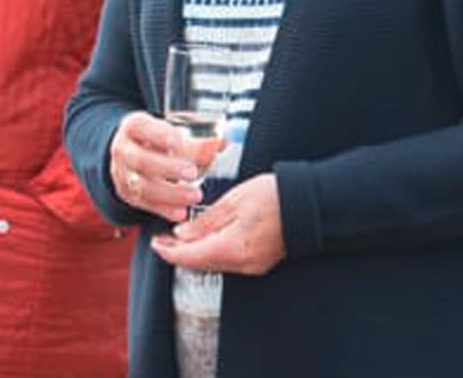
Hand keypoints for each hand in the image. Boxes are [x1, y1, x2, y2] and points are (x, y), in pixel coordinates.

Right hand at [108, 110, 222, 222]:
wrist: (134, 152)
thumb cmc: (158, 140)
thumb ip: (198, 140)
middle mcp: (123, 149)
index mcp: (134, 126)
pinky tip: (181, 212)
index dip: (158, 134)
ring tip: (194, 195)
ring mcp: (122, 173)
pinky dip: (163, 209)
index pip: (141, 127)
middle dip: (167, 168)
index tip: (177, 142)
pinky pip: (144, 204)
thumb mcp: (173, 132)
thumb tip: (222, 142)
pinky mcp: (127, 193)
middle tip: (192, 173)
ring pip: (141, 186)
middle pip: (141, 160)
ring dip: (170, 194)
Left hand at [152, 172, 285, 275]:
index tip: (154, 243)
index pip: (190, 257)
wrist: (308, 204)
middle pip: (200, 264)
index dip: (168, 252)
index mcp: (232, 248)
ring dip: (193, 254)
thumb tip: (182, 234)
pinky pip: (227, 262)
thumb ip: (206, 221)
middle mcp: (241, 263)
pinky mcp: (258, 262)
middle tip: (161, 241)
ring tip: (178, 239)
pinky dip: (210, 253)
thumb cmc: (274, 196)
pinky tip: (204, 241)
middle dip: (178, 254)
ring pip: (212, 264)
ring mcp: (252, 266)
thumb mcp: (234, 201)